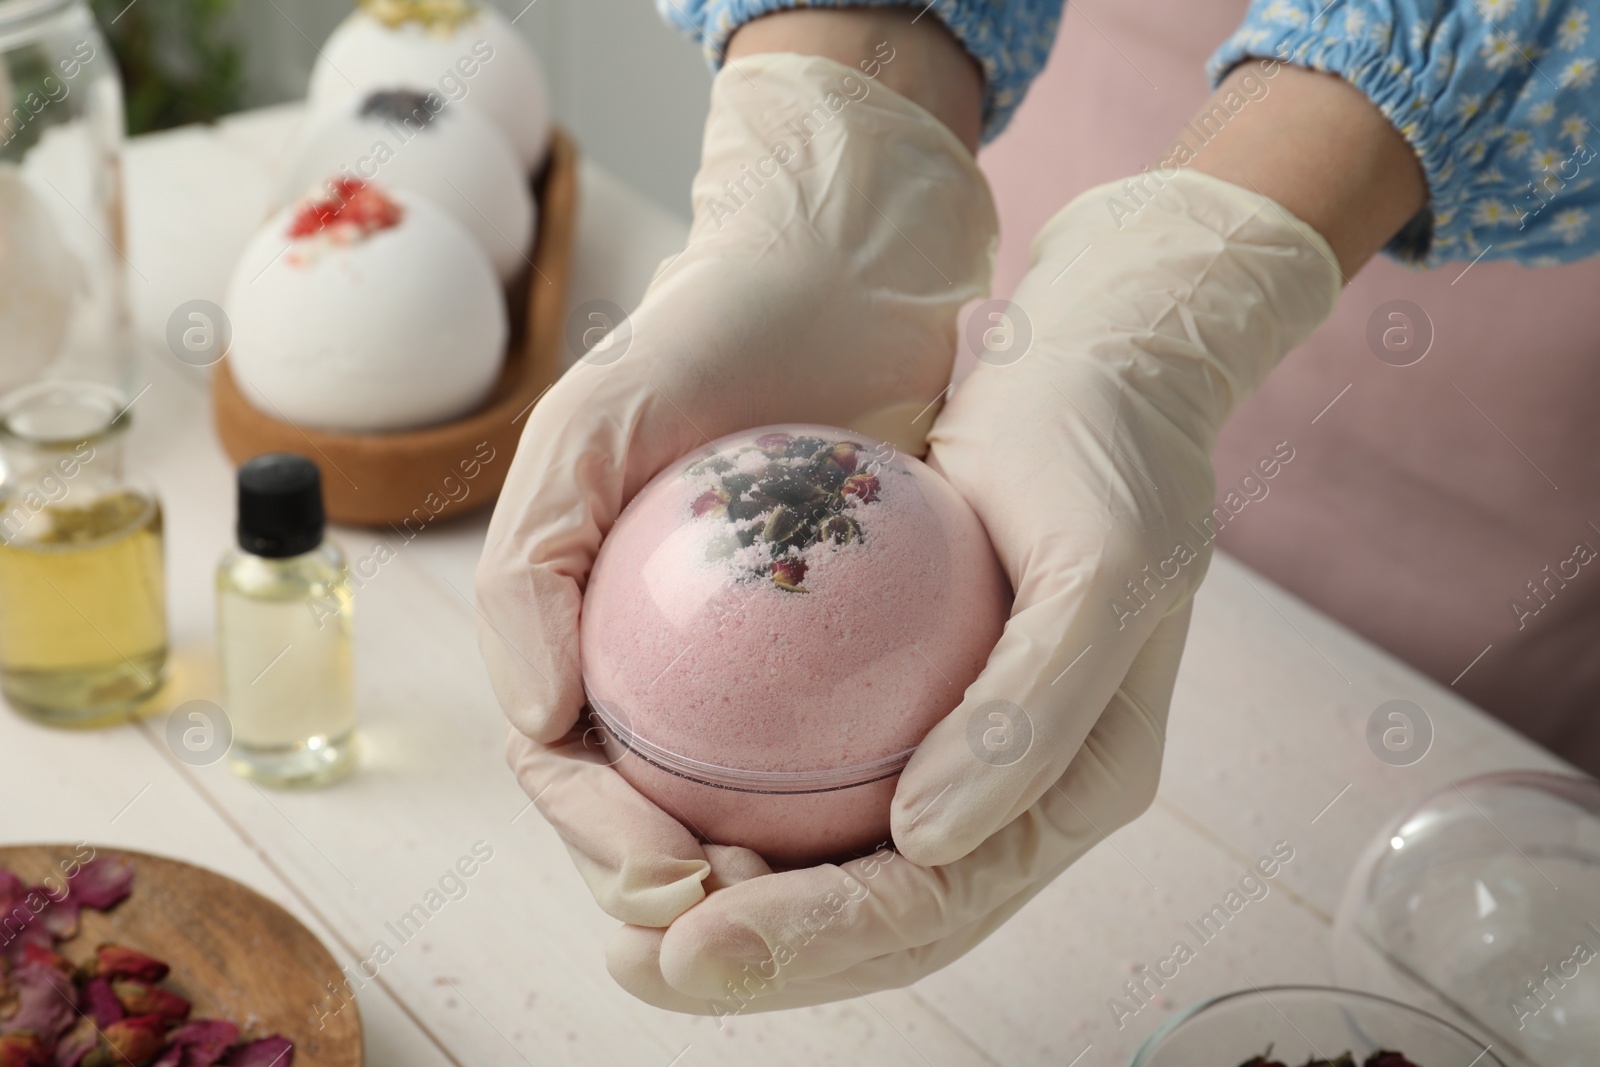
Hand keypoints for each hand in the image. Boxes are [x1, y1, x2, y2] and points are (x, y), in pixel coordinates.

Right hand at [477, 47, 994, 926]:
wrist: (843, 273)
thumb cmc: (708, 337)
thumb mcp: (591, 421)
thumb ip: (532, 565)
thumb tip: (538, 719)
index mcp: (576, 624)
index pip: (562, 764)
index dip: (597, 837)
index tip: (668, 871)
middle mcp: (655, 655)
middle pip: (644, 805)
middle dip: (677, 884)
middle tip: (746, 908)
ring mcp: (749, 660)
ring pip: (741, 802)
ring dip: (766, 872)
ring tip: (819, 900)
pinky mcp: (843, 649)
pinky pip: (839, 747)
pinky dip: (850, 802)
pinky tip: (896, 829)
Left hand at [610, 170, 1341, 1011]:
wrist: (1091, 369)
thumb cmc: (1107, 456)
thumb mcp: (1103, 568)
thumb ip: (1031, 714)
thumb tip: (926, 841)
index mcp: (1075, 788)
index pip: (935, 902)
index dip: (814, 942)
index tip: (693, 948)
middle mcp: (1010, 794)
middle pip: (875, 917)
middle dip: (754, 956)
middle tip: (630, 958)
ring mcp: (956, 754)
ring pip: (834, 868)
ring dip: (729, 900)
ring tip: (620, 908)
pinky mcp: (904, 703)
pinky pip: (812, 786)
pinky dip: (734, 811)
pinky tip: (648, 799)